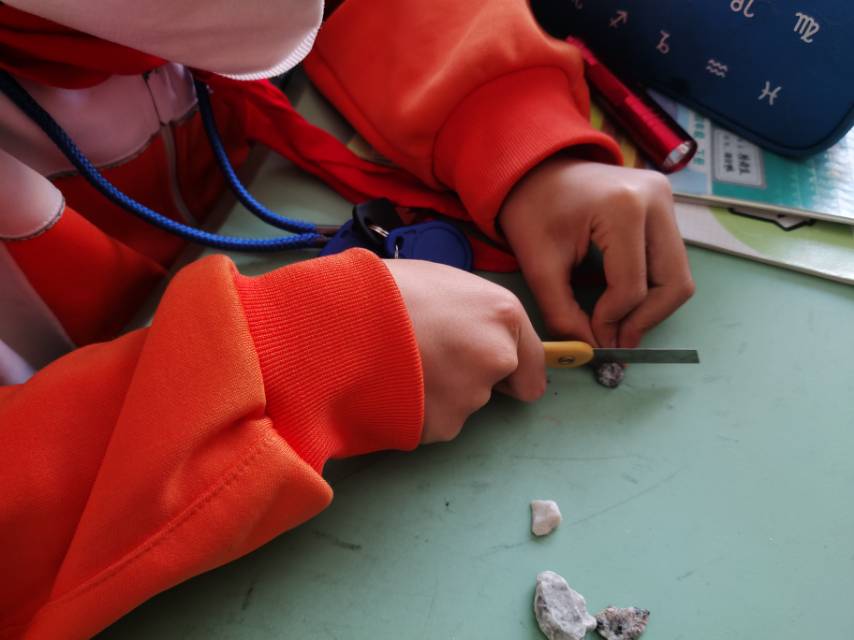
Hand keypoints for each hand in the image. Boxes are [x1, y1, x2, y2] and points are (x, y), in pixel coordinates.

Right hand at [385, 259, 544, 443]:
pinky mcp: (440, 425)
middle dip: (466, 378)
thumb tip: (468, 329)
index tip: (490, 371)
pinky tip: (389, 387)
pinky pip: (430, 422)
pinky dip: (413, 412)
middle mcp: (497, 357)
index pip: (531, 366)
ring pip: (458, 404)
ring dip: (435, 393)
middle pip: (492, 385)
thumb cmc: (383, 289)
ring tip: (398, 365)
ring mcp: (470, 396)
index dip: (509, 370)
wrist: (338, 320)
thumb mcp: (440, 282)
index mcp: (503, 314)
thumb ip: (470, 313)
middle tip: (425, 358)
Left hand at [499, 156, 694, 347]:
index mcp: (622, 207)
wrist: (535, 170)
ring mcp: (666, 199)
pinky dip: (653, 287)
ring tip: (619, 323)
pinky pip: (672, 261)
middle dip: (644, 319)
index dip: (613, 320)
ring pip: (679, 275)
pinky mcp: (666, 206)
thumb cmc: (532, 212)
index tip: (593, 337)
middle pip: (673, 282)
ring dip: (652, 307)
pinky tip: (624, 298)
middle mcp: (656, 199)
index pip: (633, 285)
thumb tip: (591, 349)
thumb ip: (563, 313)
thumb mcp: (538, 267)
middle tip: (616, 340)